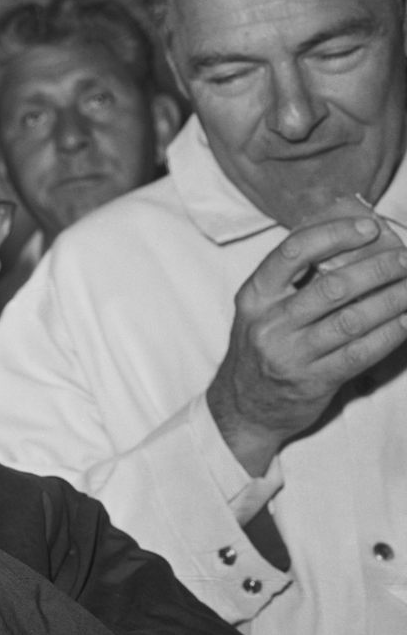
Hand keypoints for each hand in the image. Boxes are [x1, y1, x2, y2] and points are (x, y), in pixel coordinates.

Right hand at [208, 215, 406, 477]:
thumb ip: (292, 281)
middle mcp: (268, 323)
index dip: (334, 235)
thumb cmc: (261, 348)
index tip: (368, 227)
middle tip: (404, 259)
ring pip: (352, 320)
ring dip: (392, 300)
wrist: (243, 407)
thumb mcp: (260, 310)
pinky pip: (360, 353)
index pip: (292, 252)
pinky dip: (390, 334)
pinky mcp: (312, 381)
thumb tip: (349, 243)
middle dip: (377, 269)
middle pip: (331, 287)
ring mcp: (289, 354)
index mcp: (254, 296)